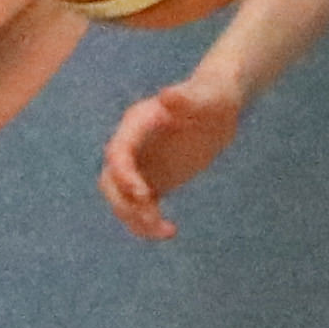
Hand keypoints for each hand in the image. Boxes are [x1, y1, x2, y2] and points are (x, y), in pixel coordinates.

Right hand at [99, 80, 243, 240]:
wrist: (218, 107)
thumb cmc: (214, 97)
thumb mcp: (207, 97)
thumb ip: (188, 98)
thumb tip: (166, 95)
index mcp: (137, 123)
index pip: (118, 152)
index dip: (124, 175)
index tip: (145, 195)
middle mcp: (131, 145)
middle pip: (110, 181)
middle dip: (126, 203)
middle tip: (153, 218)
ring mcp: (138, 165)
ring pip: (120, 199)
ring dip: (135, 219)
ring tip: (166, 230)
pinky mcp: (150, 181)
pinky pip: (138, 208)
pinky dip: (146, 224)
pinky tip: (170, 231)